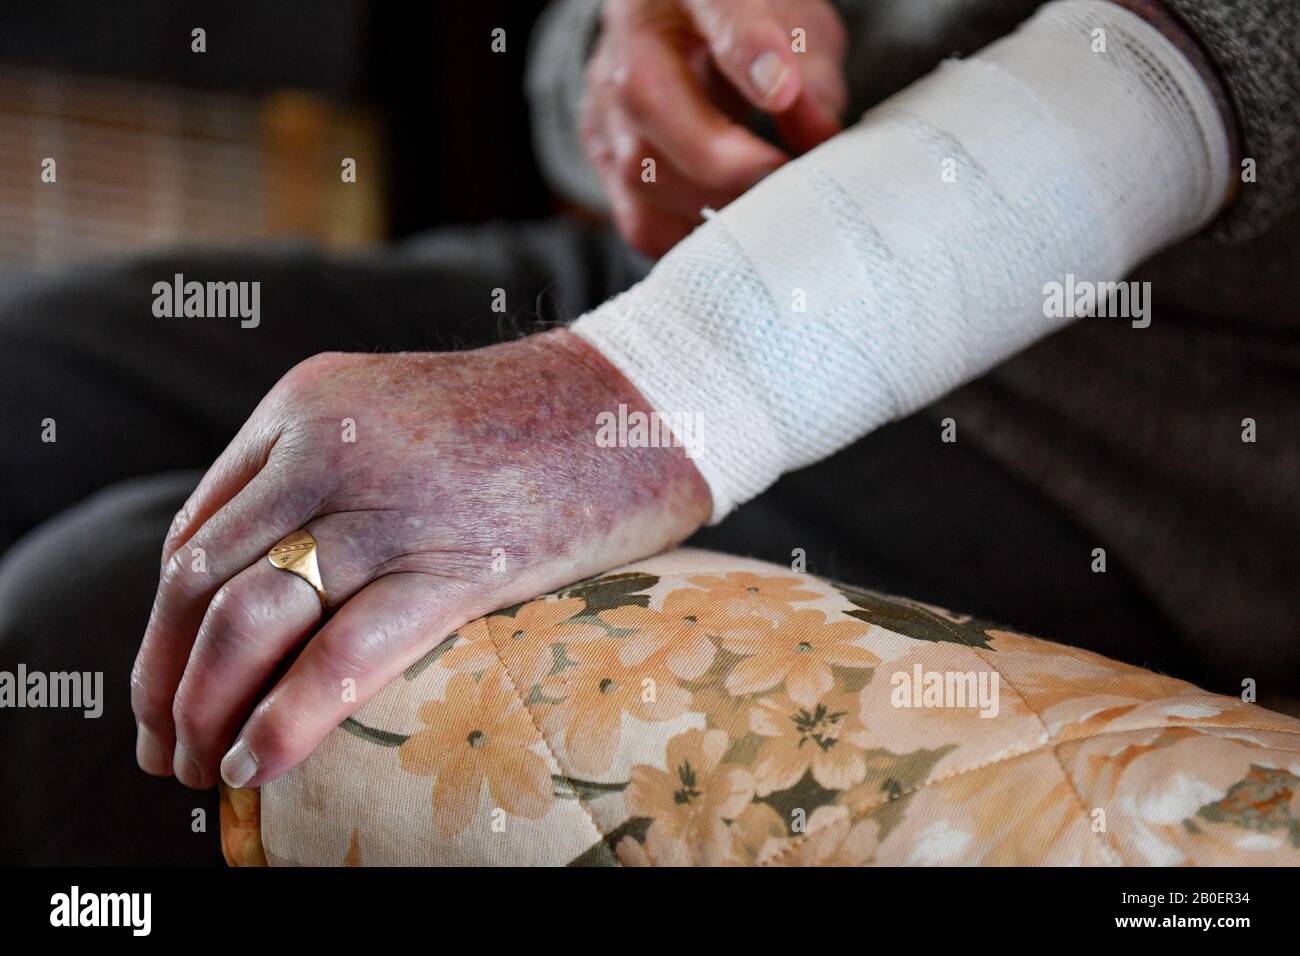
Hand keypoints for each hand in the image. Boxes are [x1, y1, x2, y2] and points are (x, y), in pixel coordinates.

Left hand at [131, 331, 711, 789]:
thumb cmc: (534, 421)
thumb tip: (280, 584)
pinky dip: (286, 719)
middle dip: (164, 678)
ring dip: (205, 708)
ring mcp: (391, 502)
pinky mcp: (459, 560)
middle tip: (162, 750)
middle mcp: (327, 446)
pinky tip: (256, 765)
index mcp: (305, 405)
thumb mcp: (401, 420)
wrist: (644, 398)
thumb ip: (328, 476)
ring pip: (252, 617)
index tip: (165, 687)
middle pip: (200, 579)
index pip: (196, 532)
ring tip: (203, 769)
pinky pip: (345, 653)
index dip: (166, 626)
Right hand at [582, 0, 847, 256]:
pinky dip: (689, 240)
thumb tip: (820, 136)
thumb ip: (810, 69)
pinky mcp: (603, 160)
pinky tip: (731, 237)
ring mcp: (604, 105)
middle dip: (722, 159)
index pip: (708, 2)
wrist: (682, 38)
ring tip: (765, 215)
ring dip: (709, 204)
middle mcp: (627, 41)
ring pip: (637, 171)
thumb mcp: (793, 24)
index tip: (783, 91)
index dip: (744, 49)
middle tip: (781, 180)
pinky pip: (638, 220)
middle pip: (647, 99)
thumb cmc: (747, 28)